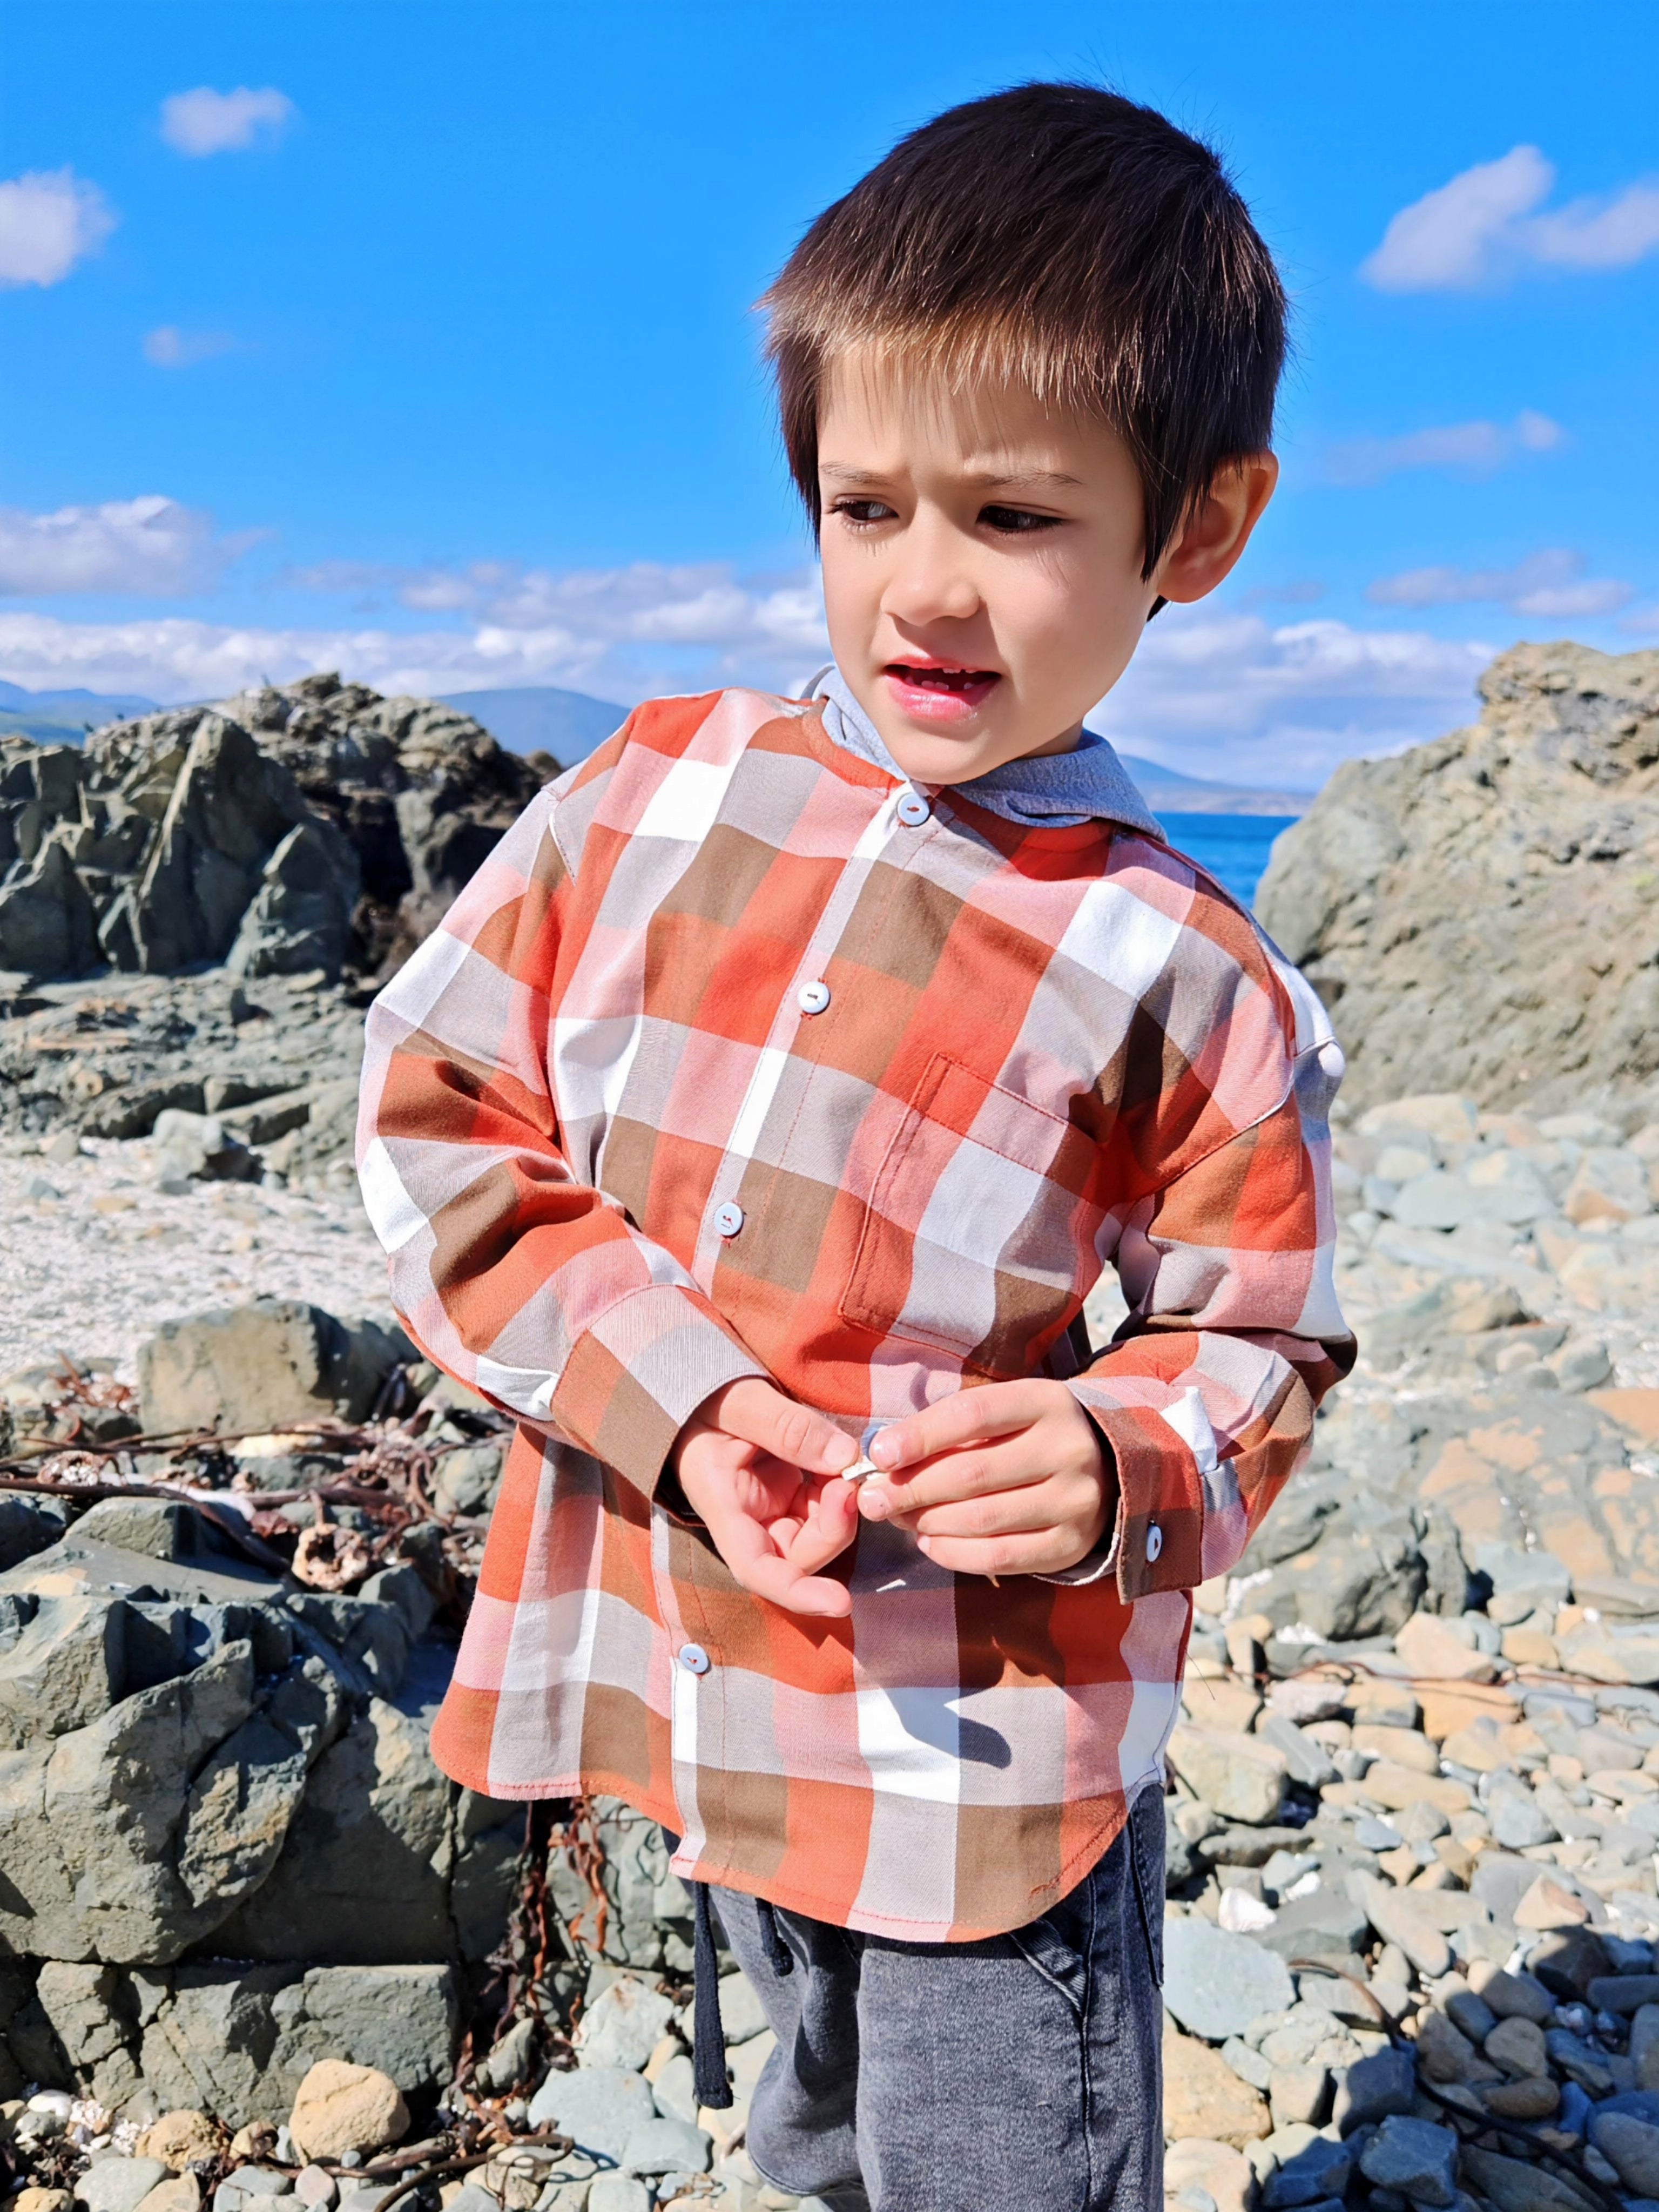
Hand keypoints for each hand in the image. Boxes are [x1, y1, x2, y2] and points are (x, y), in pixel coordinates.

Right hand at [672, 1377, 860, 1617]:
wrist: (700, 1393)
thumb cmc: (708, 1399)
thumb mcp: (744, 1402)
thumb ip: (789, 1427)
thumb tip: (845, 1458)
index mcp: (722, 1507)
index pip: (755, 1569)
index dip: (797, 1592)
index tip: (840, 1602)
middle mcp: (747, 1522)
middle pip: (797, 1557)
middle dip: (833, 1530)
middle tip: (851, 1482)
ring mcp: (770, 1512)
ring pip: (815, 1538)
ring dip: (840, 1512)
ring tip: (847, 1466)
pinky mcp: (788, 1498)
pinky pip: (822, 1511)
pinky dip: (838, 1494)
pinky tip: (841, 1464)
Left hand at [857, 1380, 1115, 1578]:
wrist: (1106, 1466)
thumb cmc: (1029, 1433)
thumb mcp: (1003, 1411)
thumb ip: (949, 1427)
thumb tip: (882, 1457)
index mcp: (1046, 1402)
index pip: (972, 1414)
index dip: (920, 1435)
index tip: (879, 1454)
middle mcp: (1068, 1449)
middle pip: (972, 1474)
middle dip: (911, 1489)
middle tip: (872, 1500)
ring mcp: (1075, 1501)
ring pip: (982, 1519)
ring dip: (928, 1522)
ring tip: (899, 1519)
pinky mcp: (1072, 1544)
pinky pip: (1001, 1557)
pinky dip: (955, 1554)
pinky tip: (929, 1543)